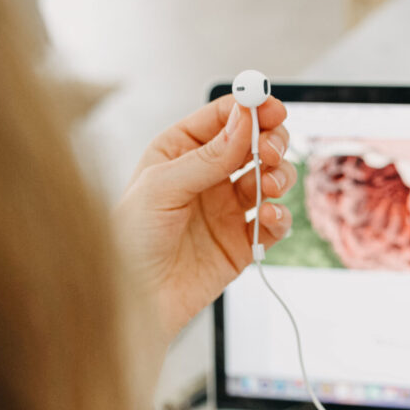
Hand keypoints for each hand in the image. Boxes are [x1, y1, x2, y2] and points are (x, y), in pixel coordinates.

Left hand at [116, 95, 294, 344]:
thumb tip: (245, 119)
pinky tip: (269, 216)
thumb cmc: (130, 241)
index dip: (251, 108)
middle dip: (271, 142)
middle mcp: (206, 176)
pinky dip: (279, 216)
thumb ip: (209, 155)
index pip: (223, 117)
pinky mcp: (241, 242)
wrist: (134, 301)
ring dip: (278, 177)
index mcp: (179, 152)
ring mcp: (226, 209)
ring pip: (269, 178)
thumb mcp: (162, 187)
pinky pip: (273, 222)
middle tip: (271, 152)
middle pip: (254, 143)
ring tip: (269, 186)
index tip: (272, 108)